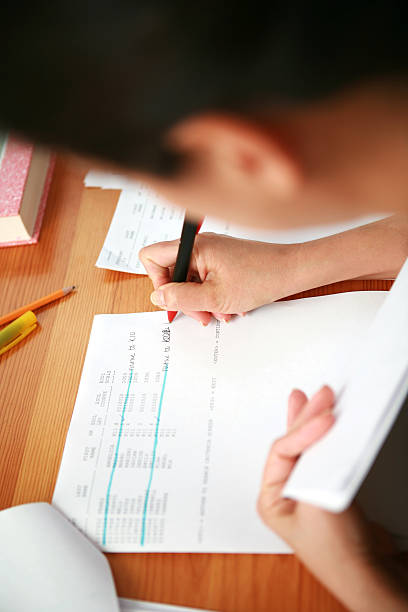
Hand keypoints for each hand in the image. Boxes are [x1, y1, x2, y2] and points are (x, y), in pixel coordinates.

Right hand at [139, 233, 297, 324]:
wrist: (292, 270)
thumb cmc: (260, 278)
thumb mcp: (215, 297)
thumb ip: (181, 298)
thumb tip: (158, 297)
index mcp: (194, 247)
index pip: (151, 256)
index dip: (158, 281)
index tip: (174, 299)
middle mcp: (200, 245)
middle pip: (172, 272)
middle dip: (184, 297)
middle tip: (202, 314)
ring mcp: (212, 251)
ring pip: (190, 278)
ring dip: (201, 300)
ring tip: (222, 311)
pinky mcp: (222, 259)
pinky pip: (205, 278)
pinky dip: (213, 294)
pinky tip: (229, 305)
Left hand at [258, 386, 407, 610]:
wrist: (371, 576)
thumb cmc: (338, 554)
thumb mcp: (320, 504)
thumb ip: (317, 466)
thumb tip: (323, 430)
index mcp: (272, 497)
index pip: (283, 451)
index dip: (303, 431)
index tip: (326, 419)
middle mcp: (286, 490)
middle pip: (294, 443)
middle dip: (307, 417)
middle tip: (322, 394)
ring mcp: (307, 486)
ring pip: (308, 444)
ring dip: (314, 420)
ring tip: (317, 397)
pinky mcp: (328, 485)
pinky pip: (324, 452)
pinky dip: (327, 434)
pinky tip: (326, 419)